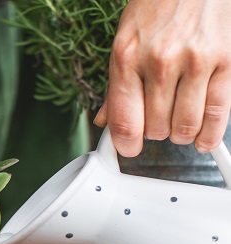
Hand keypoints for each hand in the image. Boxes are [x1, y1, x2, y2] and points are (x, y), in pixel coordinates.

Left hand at [94, 0, 230, 156]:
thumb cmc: (156, 8)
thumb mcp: (124, 43)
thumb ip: (116, 87)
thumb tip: (105, 123)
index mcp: (127, 57)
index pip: (124, 122)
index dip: (126, 145)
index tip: (129, 148)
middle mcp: (160, 60)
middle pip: (155, 129)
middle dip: (155, 131)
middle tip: (158, 118)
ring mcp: (194, 60)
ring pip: (184, 127)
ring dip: (179, 133)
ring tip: (178, 120)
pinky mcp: (225, 60)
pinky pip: (217, 114)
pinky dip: (209, 135)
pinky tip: (202, 139)